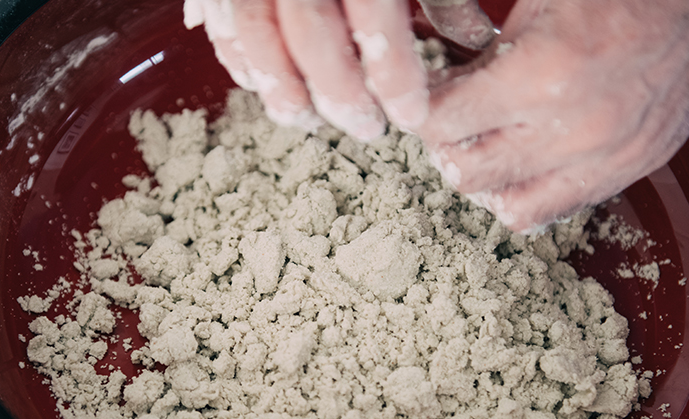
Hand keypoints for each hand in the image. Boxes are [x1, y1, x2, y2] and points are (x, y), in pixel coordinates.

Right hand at [184, 0, 493, 140]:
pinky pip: (219, 15)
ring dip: (275, 83)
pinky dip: (236, 54)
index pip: (375, 15)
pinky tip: (257, 84)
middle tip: (364, 128)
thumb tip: (474, 39)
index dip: (394, 73)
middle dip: (337, 91)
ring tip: (301, 119)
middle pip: (309, 29)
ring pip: (251, 26)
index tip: (411, 116)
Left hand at [420, 0, 688, 231]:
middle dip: (446, 148)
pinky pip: (554, 211)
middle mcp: (575, 128)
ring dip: (486, 181)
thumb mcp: (533, 7)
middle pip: (466, 175)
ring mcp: (606, 157)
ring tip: (489, 148)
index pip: (441, 125)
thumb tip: (431, 96)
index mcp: (542, 74)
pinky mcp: (629, 170)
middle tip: (453, 125)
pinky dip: (527, 195)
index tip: (423, 104)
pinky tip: (524, 164)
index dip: (420, 113)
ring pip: (507, 207)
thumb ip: (479, 60)